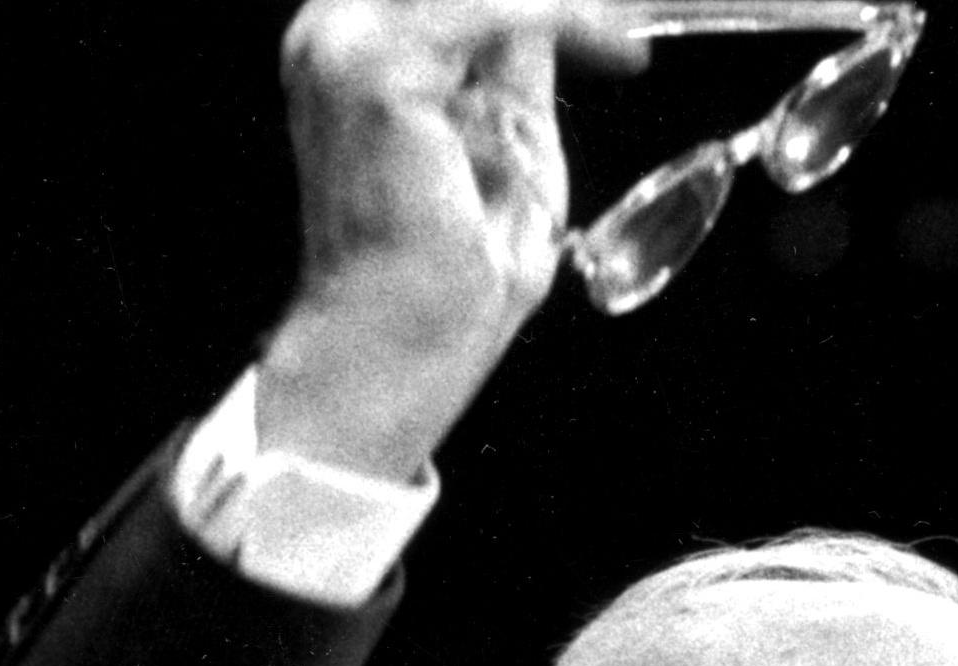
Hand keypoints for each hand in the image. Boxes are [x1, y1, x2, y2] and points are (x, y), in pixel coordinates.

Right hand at [259, 0, 647, 479]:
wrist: (407, 340)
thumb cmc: (451, 270)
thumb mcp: (505, 141)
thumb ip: (513, 68)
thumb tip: (554, 13)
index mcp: (356, 44)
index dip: (533, 0)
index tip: (609, 17)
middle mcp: (336, 29)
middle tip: (621, 23)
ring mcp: (344, 42)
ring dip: (565, 3)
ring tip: (622, 39)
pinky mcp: (376, 70)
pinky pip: (491, 11)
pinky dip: (564, 20)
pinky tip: (613, 50)